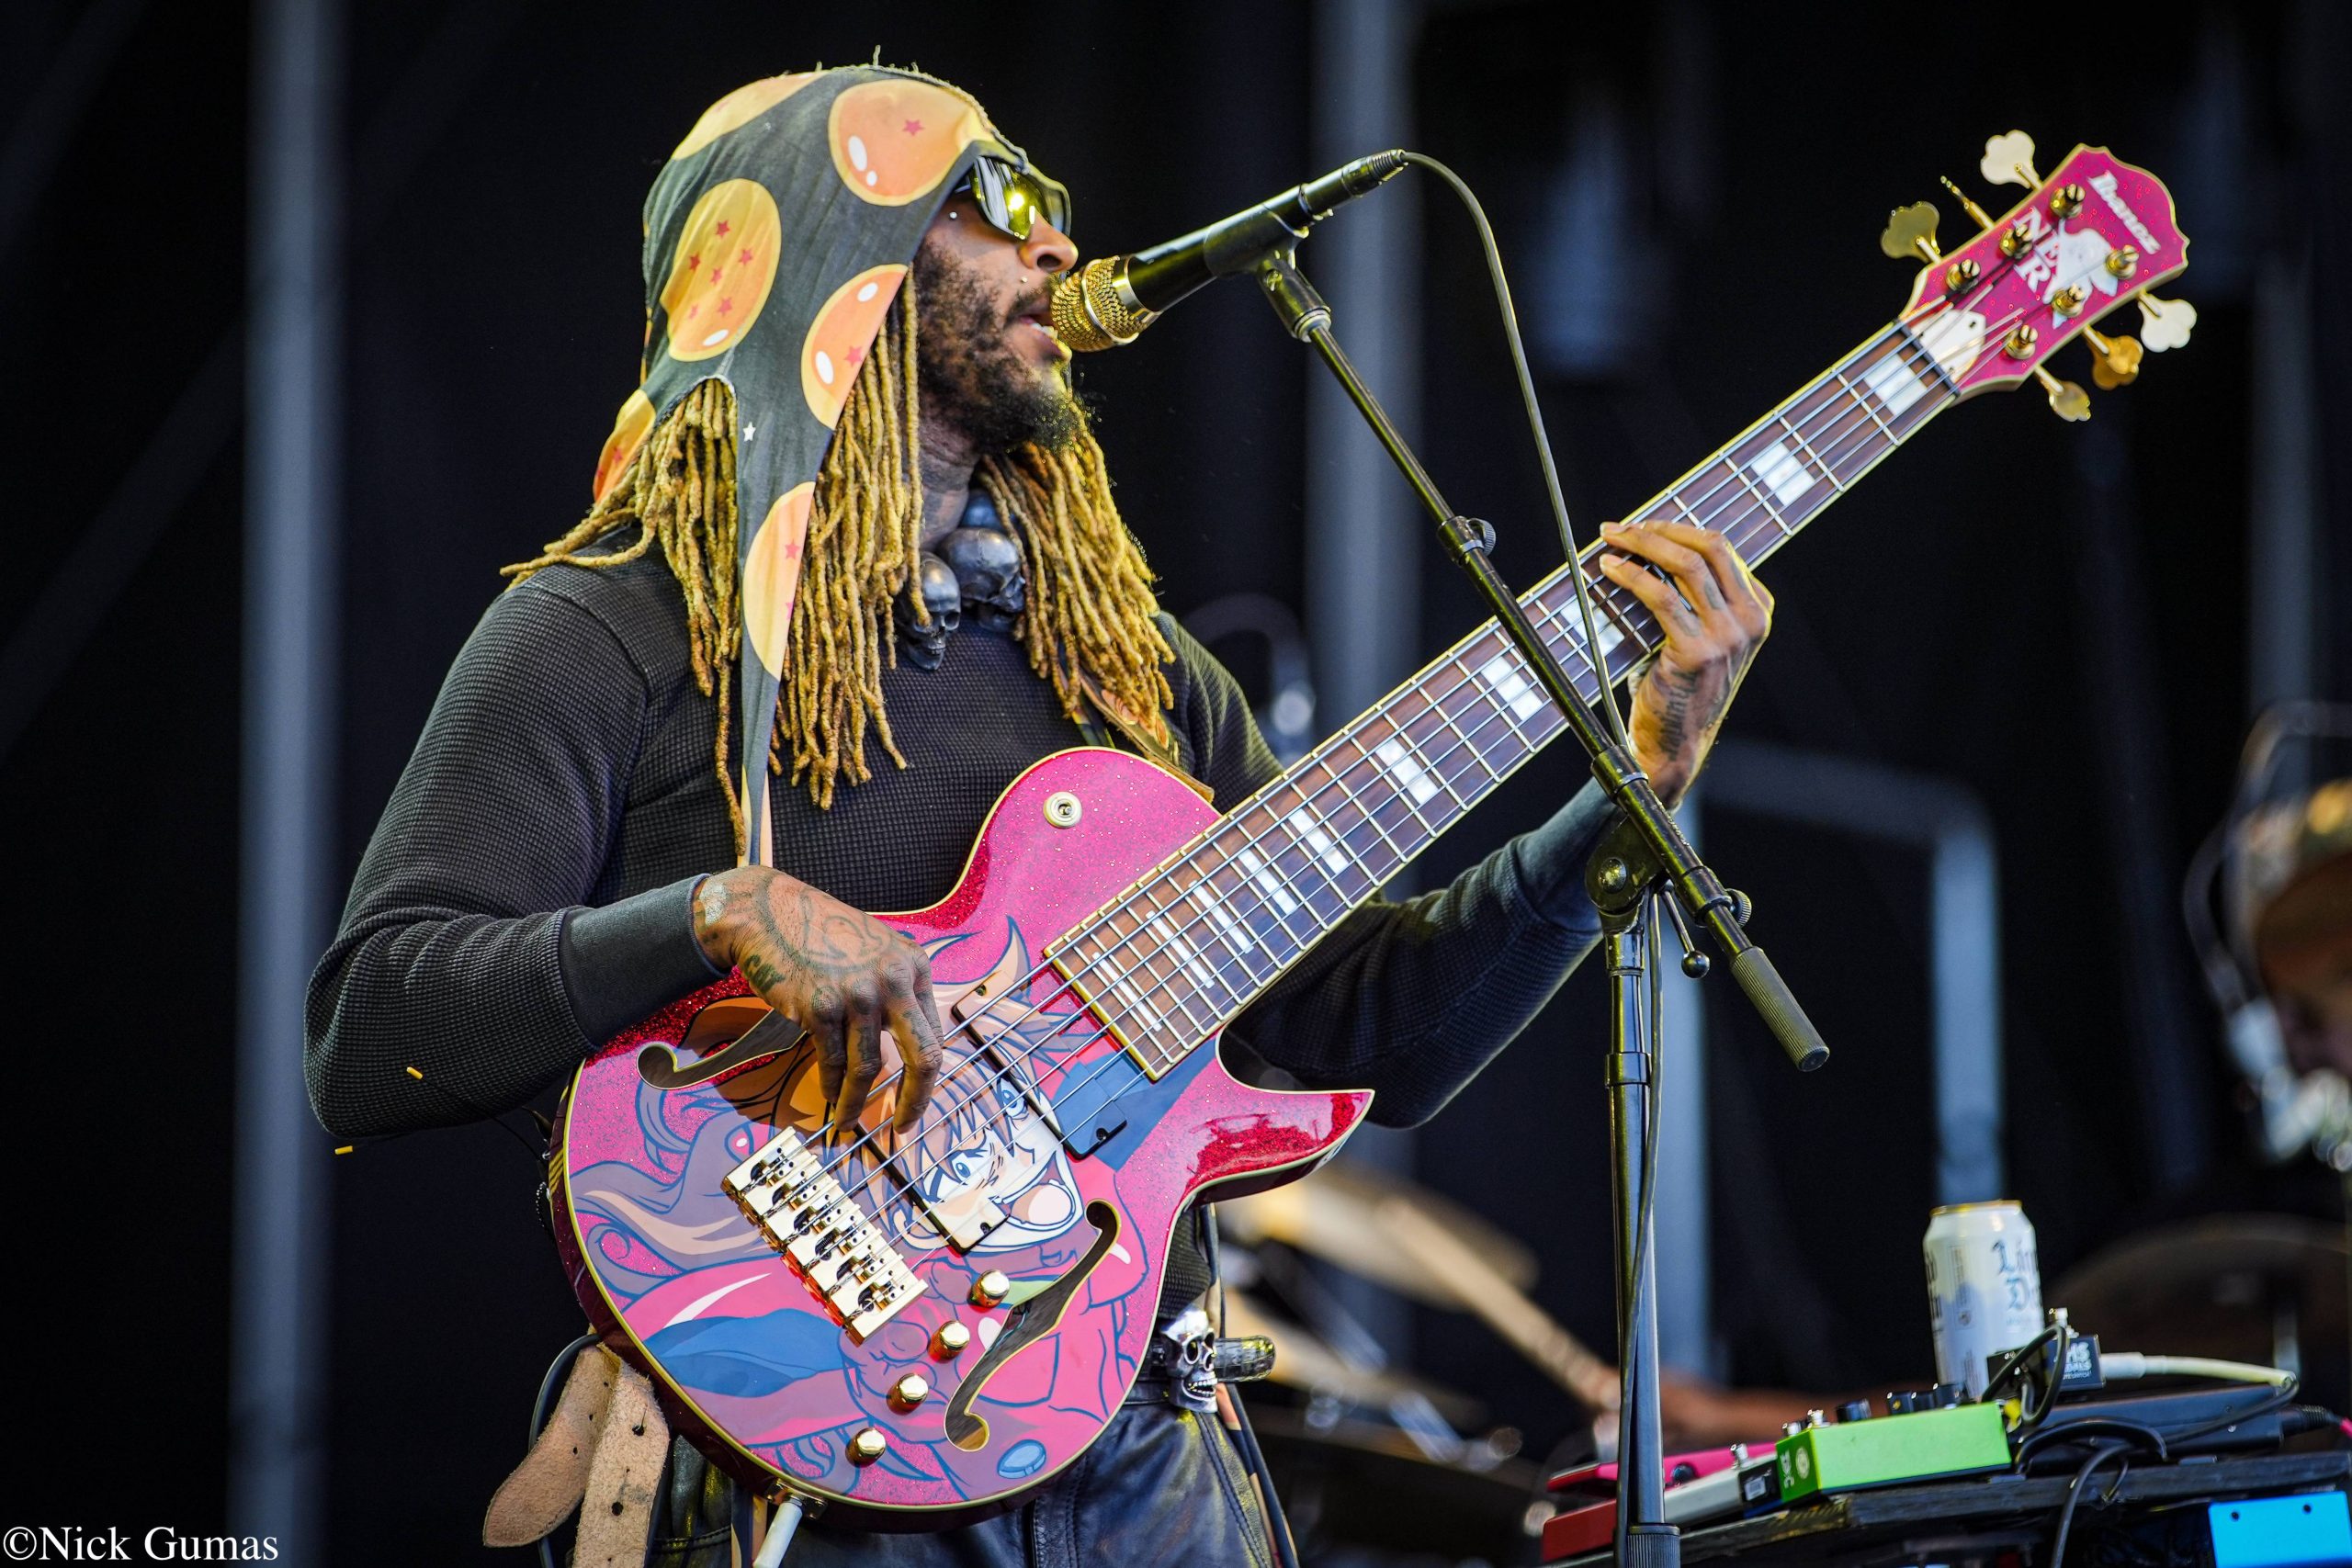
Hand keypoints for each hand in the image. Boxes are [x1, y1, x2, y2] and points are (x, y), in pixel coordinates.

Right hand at [692, 867, 945, 1133]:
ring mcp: (857, 994)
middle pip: (923, 1057)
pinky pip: (832, 1061)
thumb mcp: (877, 951)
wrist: (771, 913)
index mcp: (914, 967)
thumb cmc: (824, 936)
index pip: (934, 1035)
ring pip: (868, 1068)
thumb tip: (909, 1046)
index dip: (928, 1076)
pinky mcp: (819, 1007)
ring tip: (847, 1120)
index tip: (918, 1099)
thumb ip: (897, 991)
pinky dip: (830, 1085)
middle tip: (904, 1128)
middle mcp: (893, 980)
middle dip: (916, 1100)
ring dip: (856, 1101)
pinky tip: (829, 1096)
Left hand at [1595, 519, 1772, 803]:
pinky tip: (1609, 569)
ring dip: (1642, 545)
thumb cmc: (1677, 688)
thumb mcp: (1699, 637)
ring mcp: (1728, 637)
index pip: (1721, 549)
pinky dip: (1632, 576)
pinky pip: (1662, 598)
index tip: (1642, 525)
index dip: (1677, 529)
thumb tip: (1646, 548)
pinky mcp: (1698, 652)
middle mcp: (1750, 621)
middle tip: (1622, 528)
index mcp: (1758, 611)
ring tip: (1611, 541)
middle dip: (1660, 528)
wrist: (1676, 744)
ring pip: (1687, 566)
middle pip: (1709, 547)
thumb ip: (1693, 599)